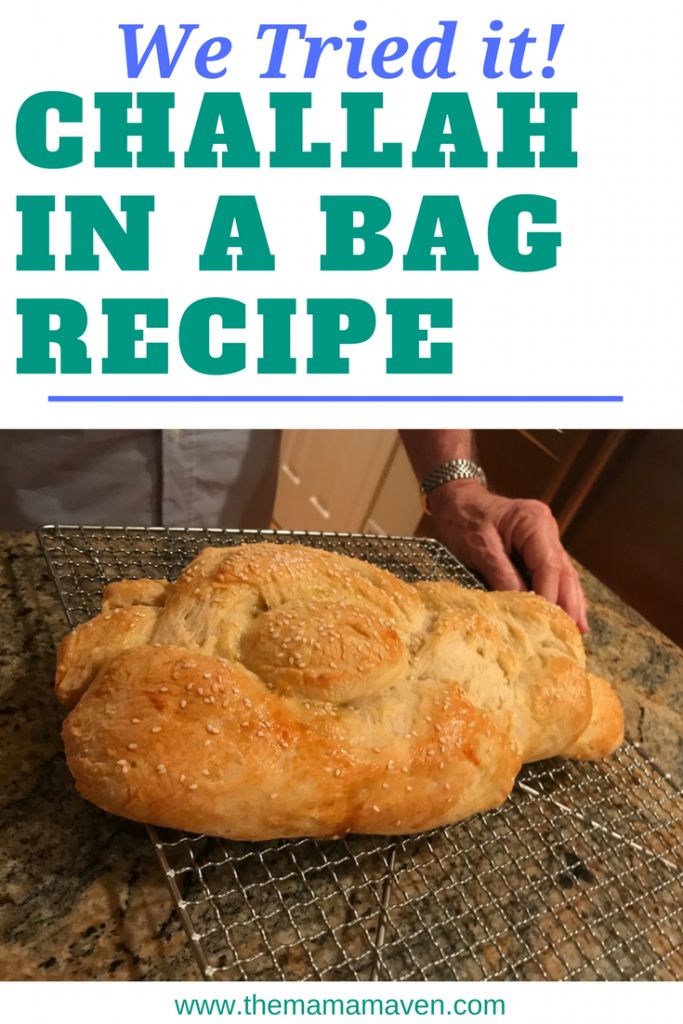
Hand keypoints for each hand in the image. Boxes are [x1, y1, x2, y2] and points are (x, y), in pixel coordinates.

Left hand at [428, 480, 588, 632]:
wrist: (455, 499)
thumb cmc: (463, 519)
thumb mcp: (479, 548)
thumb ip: (502, 575)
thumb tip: (522, 606)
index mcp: (534, 522)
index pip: (548, 565)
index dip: (551, 596)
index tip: (550, 624)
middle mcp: (546, 528)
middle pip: (563, 571)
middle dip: (569, 603)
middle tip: (574, 634)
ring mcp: (544, 537)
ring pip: (562, 573)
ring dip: (569, 602)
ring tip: (577, 630)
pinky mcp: (537, 547)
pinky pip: (551, 573)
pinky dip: (558, 593)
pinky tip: (566, 613)